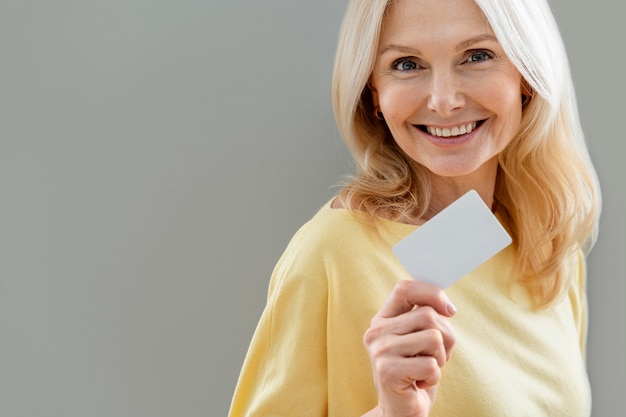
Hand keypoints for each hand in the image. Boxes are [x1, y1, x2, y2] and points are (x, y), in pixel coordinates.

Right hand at [363, 280, 456, 416]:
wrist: (400, 411)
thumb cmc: (415, 373)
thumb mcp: (419, 340)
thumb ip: (425, 318)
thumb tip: (446, 306)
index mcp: (382, 320)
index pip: (405, 289)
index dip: (432, 294)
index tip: (449, 310)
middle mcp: (376, 332)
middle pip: (428, 315)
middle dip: (445, 337)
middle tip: (435, 356)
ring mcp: (380, 351)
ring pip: (433, 338)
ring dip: (440, 358)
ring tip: (426, 369)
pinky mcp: (388, 372)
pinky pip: (431, 364)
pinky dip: (434, 377)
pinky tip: (420, 382)